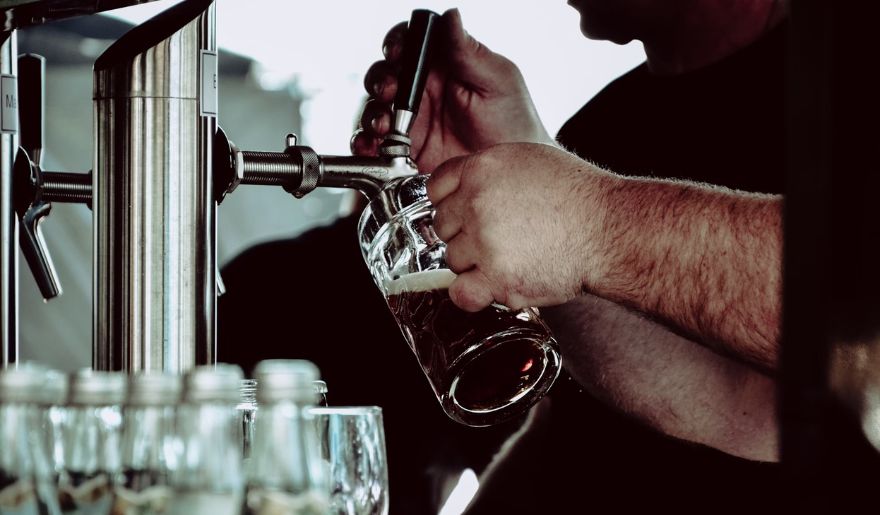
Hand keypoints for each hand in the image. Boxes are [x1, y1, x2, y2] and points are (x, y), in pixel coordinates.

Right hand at [352, 9, 552, 172]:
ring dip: (372, 112)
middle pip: (385, 74)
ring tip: (383, 125)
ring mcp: (412, 121)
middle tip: (390, 92)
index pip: (410, 43)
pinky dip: (366, 144)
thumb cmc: (515, 124)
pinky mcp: (405, 151)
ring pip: (375, 108)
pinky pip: (376, 145)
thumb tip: (451, 15)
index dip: (397, 43)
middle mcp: (423, 91)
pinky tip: (372, 146)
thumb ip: (468, 51)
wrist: (512, 175)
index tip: (396, 52)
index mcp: (443, 65)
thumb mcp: (497, 81)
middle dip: (380, 80)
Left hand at [427, 142, 608, 311]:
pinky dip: (473, 294)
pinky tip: (494, 284)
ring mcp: (485, 239)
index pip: (437, 188)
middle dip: (464, 234)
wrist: (611, 230)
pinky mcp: (497, 276)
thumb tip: (465, 188)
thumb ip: (491, 173)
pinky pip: (460, 293)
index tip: (464, 215)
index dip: (451, 204)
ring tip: (513, 257)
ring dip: (474, 264)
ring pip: (452, 260)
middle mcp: (477, 201)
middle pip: (442, 226)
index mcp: (483, 168)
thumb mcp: (530, 161)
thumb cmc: (580, 198)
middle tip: (500, 238)